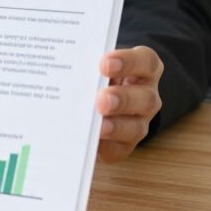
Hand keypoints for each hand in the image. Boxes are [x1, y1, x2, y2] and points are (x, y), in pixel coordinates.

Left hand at [95, 46, 163, 162]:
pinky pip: (118, 149)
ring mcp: (139, 122)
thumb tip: (64, 69)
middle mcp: (146, 96)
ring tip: (98, 127)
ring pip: (136, 127)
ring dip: (116, 127)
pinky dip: (104, 147)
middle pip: (145, 98)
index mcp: (143, 69)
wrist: (101, 101)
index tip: (105, 63)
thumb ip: (87, 67)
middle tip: (101, 99)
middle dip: (123, 99)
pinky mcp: (125, 144)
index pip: (146, 61)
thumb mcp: (96, 67)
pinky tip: (88, 143)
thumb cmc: (97, 76)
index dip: (129, 62)